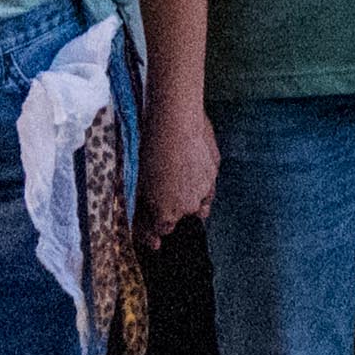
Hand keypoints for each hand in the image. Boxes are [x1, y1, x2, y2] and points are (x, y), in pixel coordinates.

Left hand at [136, 90, 217, 246]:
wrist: (176, 123)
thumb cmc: (149, 154)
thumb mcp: (138, 186)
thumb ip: (144, 210)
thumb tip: (152, 228)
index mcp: (167, 213)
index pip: (162, 230)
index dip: (153, 229)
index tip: (151, 227)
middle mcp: (189, 206)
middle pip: (180, 215)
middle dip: (170, 209)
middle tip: (161, 192)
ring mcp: (206, 187)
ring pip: (198, 202)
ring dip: (188, 197)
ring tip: (177, 182)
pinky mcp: (215, 169)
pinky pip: (208, 186)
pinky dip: (200, 184)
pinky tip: (191, 173)